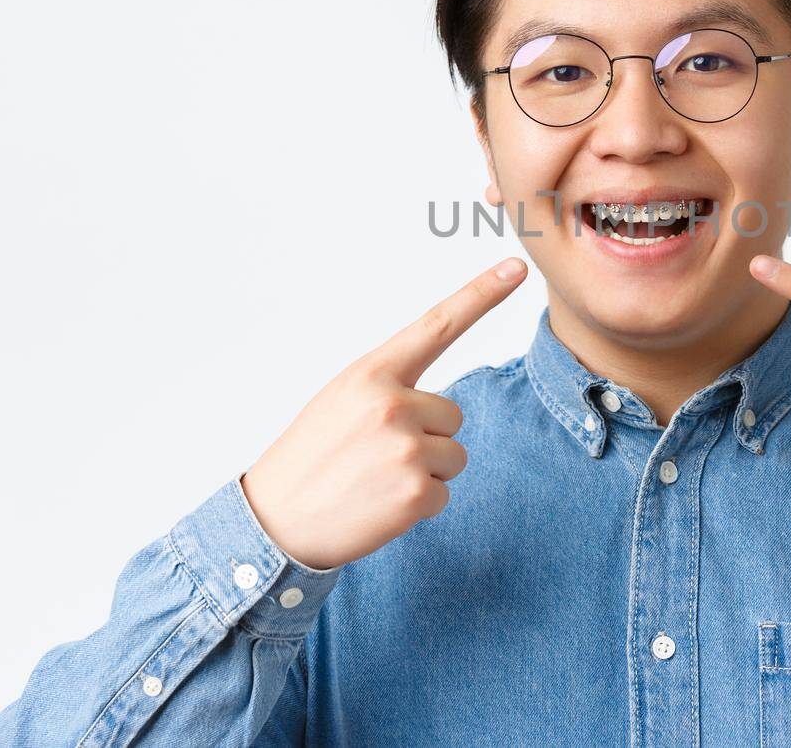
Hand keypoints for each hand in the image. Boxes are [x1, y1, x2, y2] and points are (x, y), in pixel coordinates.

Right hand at [241, 257, 528, 569]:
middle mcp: (393, 404)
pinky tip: (378, 506)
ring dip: (424, 472)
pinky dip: (418, 506)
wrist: (274, 521)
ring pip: (453, 455)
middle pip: (451, 415)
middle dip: (425, 438)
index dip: (481, 294)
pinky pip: (443, 493)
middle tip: (375, 456)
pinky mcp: (415, 492)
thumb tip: (439, 407)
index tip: (516, 268)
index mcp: (371, 374)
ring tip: (375, 480)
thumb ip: (389, 389)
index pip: (437, 326)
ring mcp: (406, 448)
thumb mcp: (341, 401)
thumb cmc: (311, 457)